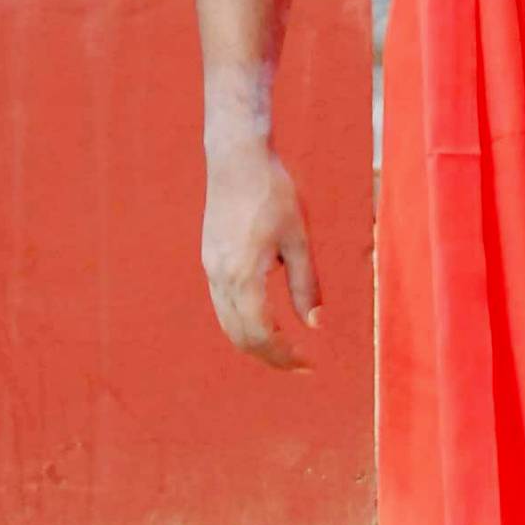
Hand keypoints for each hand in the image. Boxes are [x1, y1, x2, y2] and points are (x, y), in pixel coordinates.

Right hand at [202, 144, 320, 367]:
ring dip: (254, 342)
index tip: (308, 364)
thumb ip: (306, 284)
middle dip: (270, 357)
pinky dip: (242, 322)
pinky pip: (222, 305)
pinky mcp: (210, 259)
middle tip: (299, 364)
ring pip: (228, 324)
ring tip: (284, 348)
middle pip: (240, 337)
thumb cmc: (274, 193)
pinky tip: (266, 321)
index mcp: (244, 274)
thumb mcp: (299, 239)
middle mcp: (220, 276)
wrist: (237, 159)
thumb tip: (314, 324)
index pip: (261, 334)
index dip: (284, 355)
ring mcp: (210, 269)